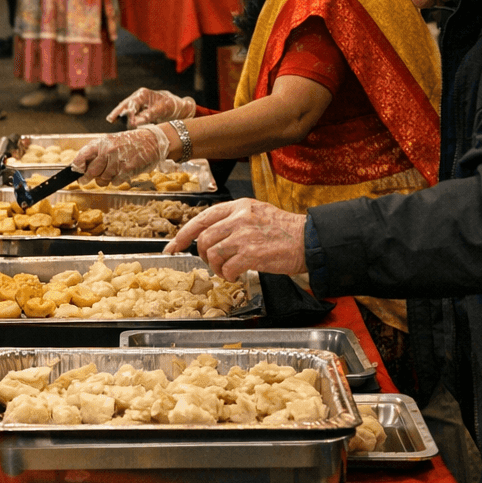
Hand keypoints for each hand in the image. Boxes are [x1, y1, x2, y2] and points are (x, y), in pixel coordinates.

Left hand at [72, 125, 168, 183]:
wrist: (151, 140)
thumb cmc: (130, 142)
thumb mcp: (110, 142)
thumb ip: (96, 152)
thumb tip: (82, 166)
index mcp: (101, 143)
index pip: (82, 156)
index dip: (77, 167)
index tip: (75, 173)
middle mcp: (107, 151)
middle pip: (91, 172)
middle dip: (89, 177)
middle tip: (89, 179)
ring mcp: (117, 161)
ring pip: (103, 179)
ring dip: (106, 179)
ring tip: (113, 171)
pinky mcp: (127, 169)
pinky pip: (115, 181)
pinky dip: (117, 180)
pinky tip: (122, 172)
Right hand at [107, 87, 195, 126]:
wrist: (179, 107)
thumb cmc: (171, 105)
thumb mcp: (162, 109)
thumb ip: (147, 115)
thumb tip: (134, 122)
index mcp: (142, 94)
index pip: (131, 103)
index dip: (126, 112)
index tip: (126, 121)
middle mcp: (138, 98)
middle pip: (124, 105)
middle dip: (117, 112)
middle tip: (110, 119)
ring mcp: (137, 105)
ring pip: (126, 111)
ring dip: (121, 116)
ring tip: (112, 120)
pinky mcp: (139, 112)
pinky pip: (130, 116)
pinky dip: (126, 120)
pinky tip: (120, 123)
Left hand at [165, 199, 307, 279]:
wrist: (309, 240)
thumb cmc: (284, 231)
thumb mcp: (256, 214)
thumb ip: (233, 221)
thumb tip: (211, 236)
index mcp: (238, 206)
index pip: (202, 219)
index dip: (183, 235)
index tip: (172, 247)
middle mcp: (239, 218)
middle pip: (204, 239)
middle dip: (202, 255)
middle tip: (212, 264)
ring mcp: (245, 235)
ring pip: (213, 253)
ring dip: (216, 267)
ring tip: (227, 271)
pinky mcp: (252, 254)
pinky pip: (228, 268)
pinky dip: (228, 275)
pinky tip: (236, 276)